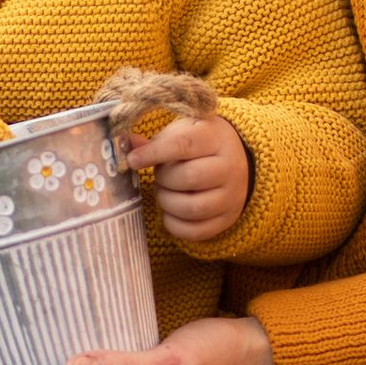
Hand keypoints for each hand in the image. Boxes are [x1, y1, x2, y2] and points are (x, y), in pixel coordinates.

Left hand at [136, 113, 251, 246]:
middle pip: (191, 177)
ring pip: (193, 208)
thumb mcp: (182, 133)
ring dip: (167, 202)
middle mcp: (230, 168)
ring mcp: (231, 197)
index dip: (155, 153)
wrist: (236, 162)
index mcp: (216, 139)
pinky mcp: (227, 220)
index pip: (184, 145)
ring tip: (165, 193)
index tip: (132, 160)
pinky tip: (170, 211)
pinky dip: (174, 224)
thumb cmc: (200, 145)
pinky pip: (196, 231)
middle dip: (164, 179)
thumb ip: (156, 142)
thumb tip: (129, 144)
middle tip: (160, 176)